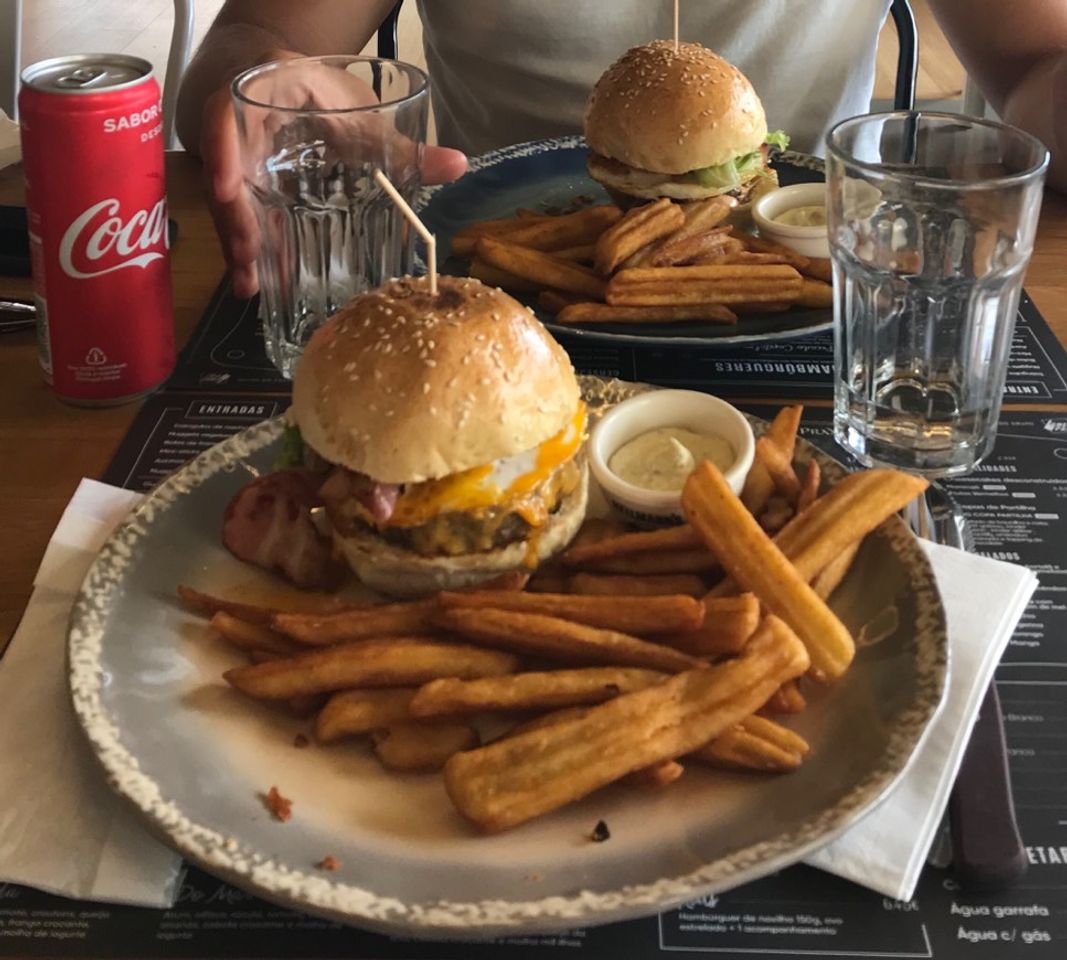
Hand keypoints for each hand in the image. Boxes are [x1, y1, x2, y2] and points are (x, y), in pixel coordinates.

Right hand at [200, 59, 467, 297]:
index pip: (227, 114)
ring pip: (226, 202)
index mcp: (262, 94)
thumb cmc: (323, 98)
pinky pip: (238, 220)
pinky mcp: (240, 190)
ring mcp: (234, 161)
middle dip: (234, 217)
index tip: (224, 187)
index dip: (222, 148)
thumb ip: (405, 146)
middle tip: (248, 255)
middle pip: (223, 172)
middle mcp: (237, 128)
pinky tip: (253, 286)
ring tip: (251, 282)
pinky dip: (246, 252)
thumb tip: (459, 164)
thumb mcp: (361, 117)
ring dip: (238, 243)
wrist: (287, 88)